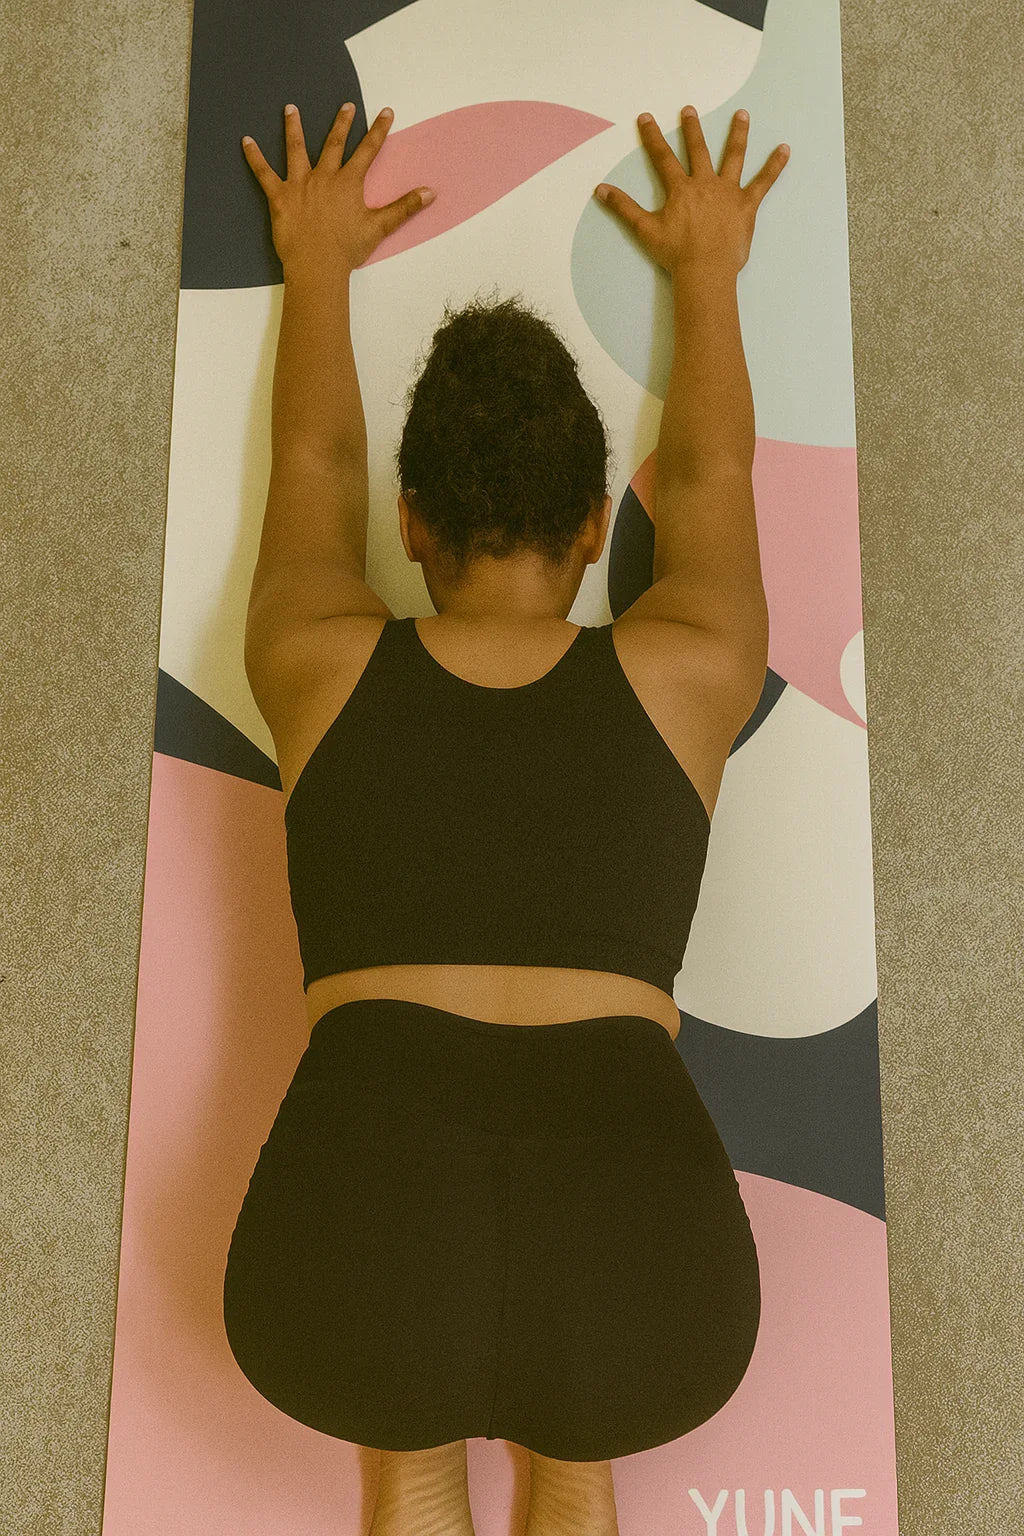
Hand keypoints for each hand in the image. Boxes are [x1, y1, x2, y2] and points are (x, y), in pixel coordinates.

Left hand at [242, 102, 435, 274]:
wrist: (317, 265)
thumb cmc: (347, 249)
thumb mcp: (379, 227)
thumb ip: (404, 207)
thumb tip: (430, 192)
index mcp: (348, 183)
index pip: (367, 151)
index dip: (378, 131)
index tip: (385, 112)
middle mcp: (324, 176)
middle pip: (333, 143)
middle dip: (341, 123)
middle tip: (345, 105)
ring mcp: (299, 184)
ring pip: (296, 149)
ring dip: (293, 127)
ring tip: (290, 109)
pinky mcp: (279, 197)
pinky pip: (263, 173)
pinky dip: (254, 157)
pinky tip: (245, 141)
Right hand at [595, 106, 789, 276]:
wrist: (705, 270)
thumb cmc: (675, 254)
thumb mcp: (644, 230)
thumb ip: (623, 208)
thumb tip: (600, 190)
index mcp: (680, 189)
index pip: (663, 158)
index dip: (653, 137)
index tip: (647, 118)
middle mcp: (704, 183)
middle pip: (698, 150)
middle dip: (692, 129)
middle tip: (689, 109)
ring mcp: (727, 192)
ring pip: (733, 157)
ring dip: (738, 134)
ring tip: (743, 114)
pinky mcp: (746, 205)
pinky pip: (763, 182)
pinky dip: (775, 166)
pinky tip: (785, 149)